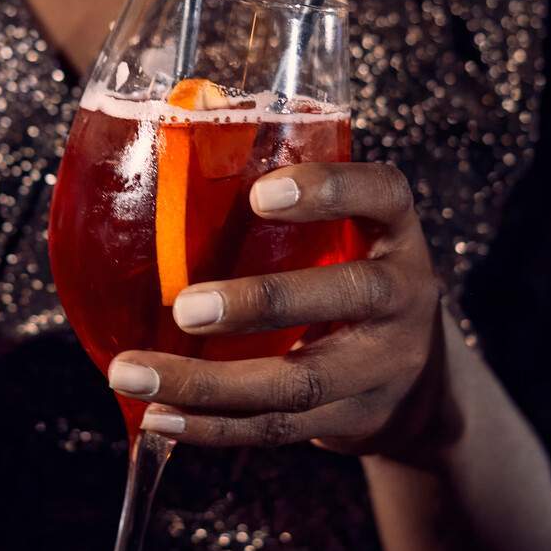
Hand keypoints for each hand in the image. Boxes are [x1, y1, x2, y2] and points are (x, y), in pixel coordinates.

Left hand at [107, 161, 445, 456]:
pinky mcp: (353, 420)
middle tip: (183, 305)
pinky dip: (213, 427)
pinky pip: (278, 428)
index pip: (381, 194)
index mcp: (393, 231)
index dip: (328, 190)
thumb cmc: (345, 277)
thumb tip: (177, 122)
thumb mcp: (341, 233)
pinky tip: (158, 418)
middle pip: (344, 296)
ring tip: (134, 373)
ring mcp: (383, 364)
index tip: (260, 192)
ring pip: (301, 382)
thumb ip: (279, 195)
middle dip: (261, 303)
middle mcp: (402, 294)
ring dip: (210, 384)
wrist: (417, 385)